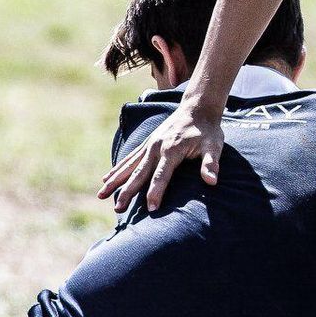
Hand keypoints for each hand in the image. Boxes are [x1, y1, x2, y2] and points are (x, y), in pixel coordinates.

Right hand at [97, 104, 224, 213]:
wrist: (197, 107)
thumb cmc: (208, 130)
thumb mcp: (214, 145)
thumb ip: (211, 163)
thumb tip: (212, 181)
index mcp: (172, 150)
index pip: (162, 175)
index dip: (156, 192)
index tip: (151, 208)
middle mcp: (156, 147)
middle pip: (139, 173)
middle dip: (127, 191)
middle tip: (117, 209)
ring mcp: (149, 145)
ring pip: (129, 166)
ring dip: (114, 181)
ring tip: (101, 195)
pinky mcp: (147, 143)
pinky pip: (129, 159)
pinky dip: (117, 169)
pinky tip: (106, 179)